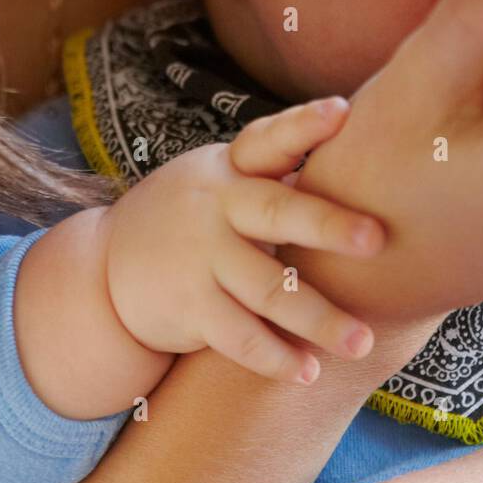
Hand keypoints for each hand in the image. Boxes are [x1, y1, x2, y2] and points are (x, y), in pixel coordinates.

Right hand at [100, 98, 387, 384]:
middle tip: (377, 239)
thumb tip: (371, 161)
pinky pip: (239, 338)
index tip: (342, 110)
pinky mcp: (188, 307)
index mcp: (234, 168)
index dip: (303, 124)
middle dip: (327, 226)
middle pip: (277, 213)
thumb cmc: (197, 215)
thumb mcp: (226, 180)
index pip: (270, 140)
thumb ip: (282, 177)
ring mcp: (200, 258)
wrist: (106, 265)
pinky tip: (309, 372)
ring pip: (269, 291)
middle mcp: (218, 206)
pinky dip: (275, 358)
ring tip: (362, 342)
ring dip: (319, 320)